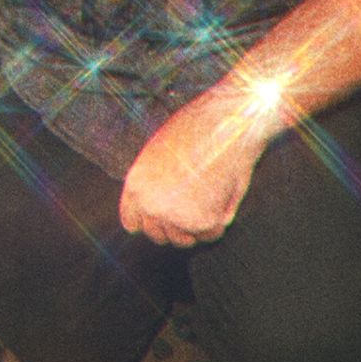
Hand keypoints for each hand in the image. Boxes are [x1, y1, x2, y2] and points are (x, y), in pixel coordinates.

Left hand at [118, 88, 268, 247]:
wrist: (227, 122)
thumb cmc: (200, 129)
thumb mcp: (160, 151)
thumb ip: (154, 182)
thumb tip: (160, 209)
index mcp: (135, 185)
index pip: (133, 222)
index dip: (151, 220)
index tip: (165, 218)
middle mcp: (149, 204)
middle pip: (159, 235)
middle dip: (176, 225)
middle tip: (196, 204)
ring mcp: (174, 216)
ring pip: (185, 239)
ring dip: (197, 226)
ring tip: (210, 195)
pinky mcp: (202, 222)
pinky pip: (211, 235)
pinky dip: (219, 221)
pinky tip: (223, 195)